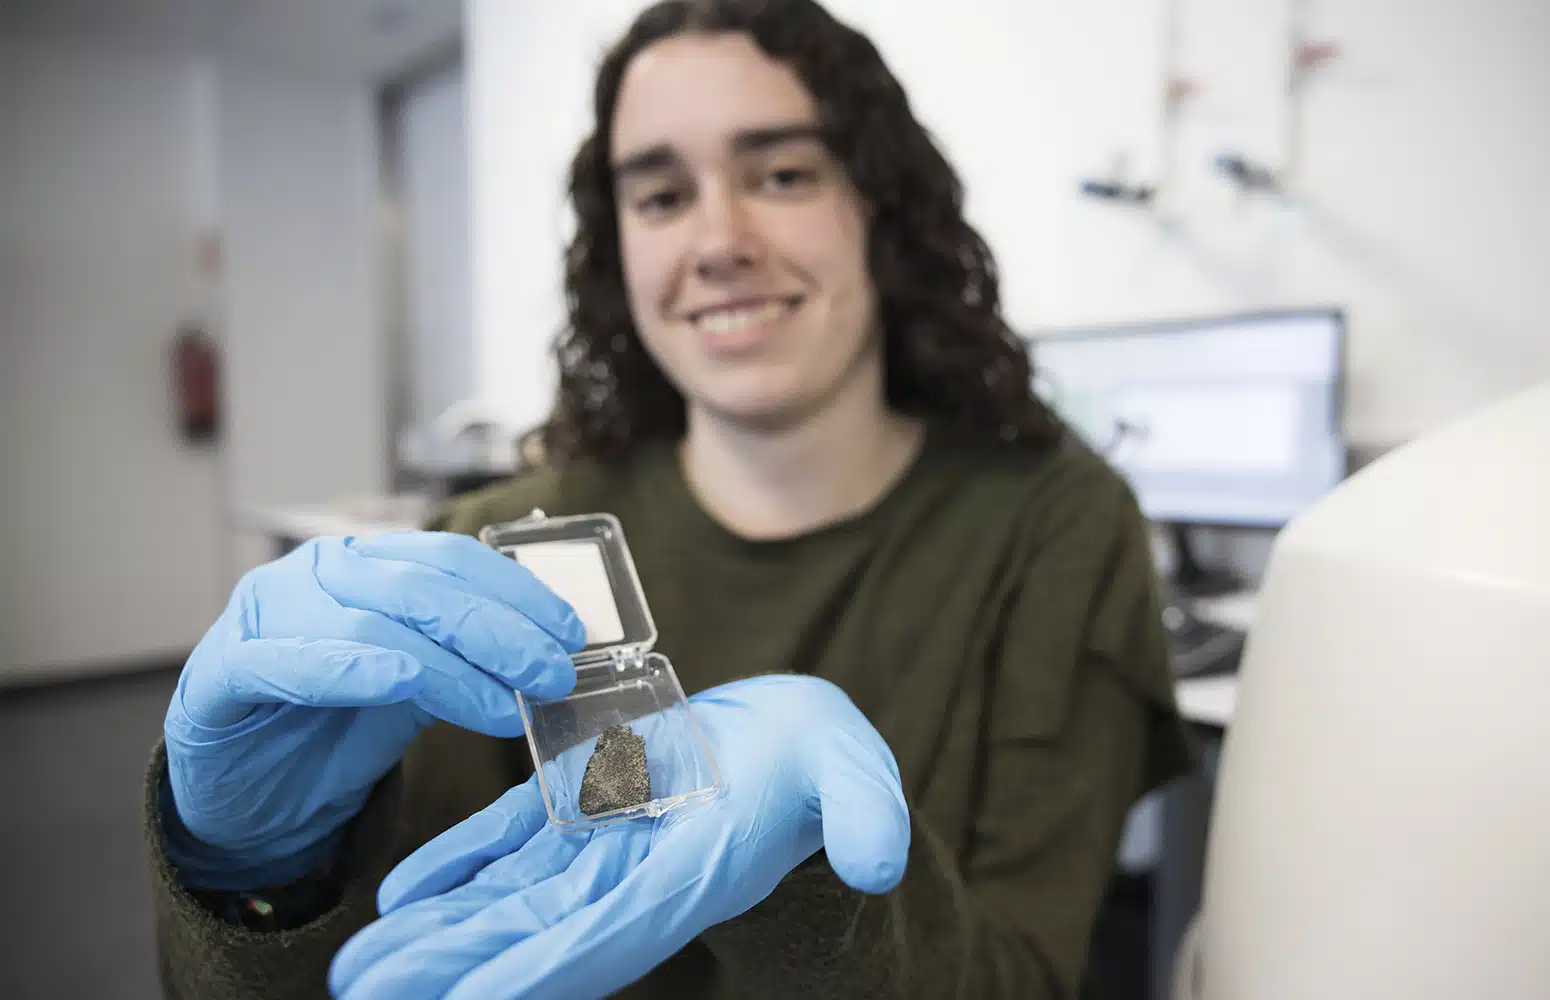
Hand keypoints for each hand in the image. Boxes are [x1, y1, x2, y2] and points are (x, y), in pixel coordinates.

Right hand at [162, 532, 584, 888]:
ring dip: (447, 666)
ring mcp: (264, 616)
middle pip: (420, 589)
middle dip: (497, 631)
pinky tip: (400, 681)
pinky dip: (347, 668)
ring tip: (503, 705)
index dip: (517, 591)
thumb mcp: (414, 690)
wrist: (243, 795)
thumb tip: (548, 660)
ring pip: (368, 624)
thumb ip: (464, 662)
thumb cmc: (331, 729)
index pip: (452, 559)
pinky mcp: (221, 672)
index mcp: (366, 563)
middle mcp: (315, 574)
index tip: (570, 632)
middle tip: (552, 673)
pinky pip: (285, 661)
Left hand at [328, 675, 909, 999]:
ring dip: (435, 931)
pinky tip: (403, 890)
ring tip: (358, 961)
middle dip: (448, 968)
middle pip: (529, 936)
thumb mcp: (854, 770)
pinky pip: (512, 842)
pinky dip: (458, 864)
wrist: (798, 740)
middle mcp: (637, 883)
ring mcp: (604, 850)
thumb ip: (863, 813)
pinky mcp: (585, 808)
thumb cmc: (827, 759)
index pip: (602, 942)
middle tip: (360, 990)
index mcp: (693, 878)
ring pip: (507, 898)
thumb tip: (878, 859)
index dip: (530, 975)